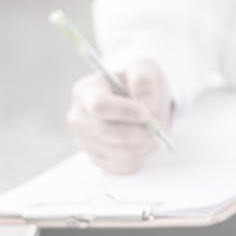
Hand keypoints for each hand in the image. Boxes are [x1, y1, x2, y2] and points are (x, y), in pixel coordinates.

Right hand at [67, 59, 171, 173]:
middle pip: (108, 132)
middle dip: (138, 131)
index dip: (125, 112)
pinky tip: (143, 142)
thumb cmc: (137, 84)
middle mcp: (79, 117)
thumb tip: (145, 105)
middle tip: (156, 126)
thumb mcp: (144, 69)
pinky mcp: (98, 159)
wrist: (139, 102)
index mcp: (86, 91)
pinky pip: (123, 165)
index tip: (146, 113)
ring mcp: (85, 141)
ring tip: (152, 131)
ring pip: (119, 152)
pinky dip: (141, 156)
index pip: (100, 106)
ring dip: (144, 144)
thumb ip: (144, 81)